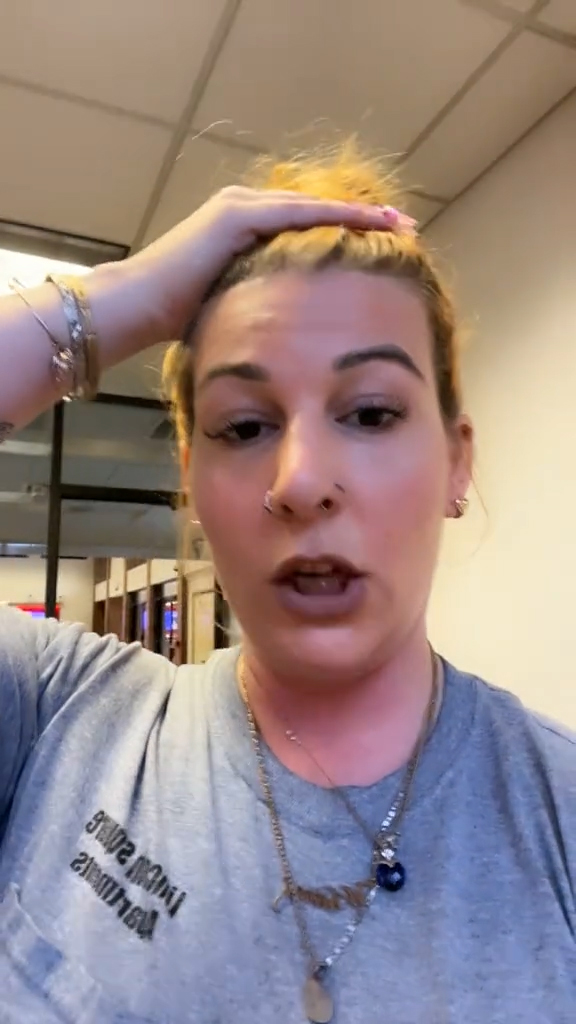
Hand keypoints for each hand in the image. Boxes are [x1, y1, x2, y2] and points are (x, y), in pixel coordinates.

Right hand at [129, 187, 392, 341]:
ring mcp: (240, 207)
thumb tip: (290, 335)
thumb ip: (261, 305)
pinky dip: (336, 216)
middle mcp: (245, 209)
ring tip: (398, 222)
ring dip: (359, 214)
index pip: (308, 228)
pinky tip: (368, 221)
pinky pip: (298, 215)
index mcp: (245, 231)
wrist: (137, 308)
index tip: (386, 244)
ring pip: (314, 208)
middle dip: (363, 218)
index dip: (348, 233)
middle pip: (318, 211)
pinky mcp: (235, 214)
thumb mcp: (233, 307)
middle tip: (406, 226)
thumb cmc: (177, 318)